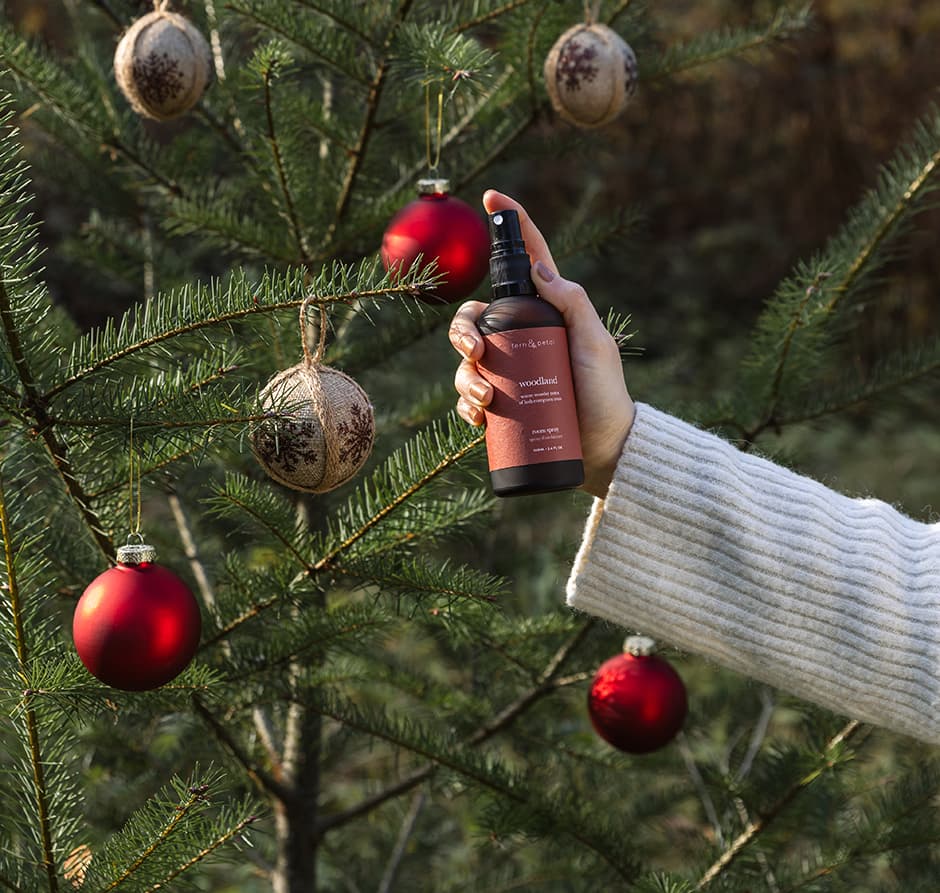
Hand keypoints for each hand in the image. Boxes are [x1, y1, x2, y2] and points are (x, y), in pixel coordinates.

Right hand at [449, 189, 634, 498]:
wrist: (604, 449)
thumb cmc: (605, 393)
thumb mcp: (596, 343)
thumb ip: (574, 303)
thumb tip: (540, 270)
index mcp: (547, 312)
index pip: (526, 262)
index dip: (511, 227)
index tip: (492, 197)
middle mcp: (522, 336)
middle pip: (475, 317)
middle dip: (462, 330)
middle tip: (476, 352)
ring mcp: (509, 370)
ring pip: (466, 360)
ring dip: (465, 377)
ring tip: (487, 401)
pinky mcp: (501, 404)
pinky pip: (468, 397)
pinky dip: (467, 405)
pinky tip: (479, 416)